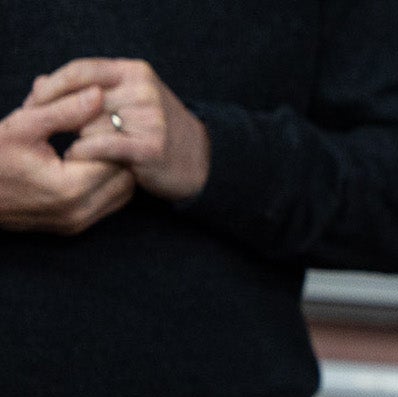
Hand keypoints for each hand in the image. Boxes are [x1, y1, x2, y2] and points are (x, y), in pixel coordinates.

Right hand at [0, 86, 134, 233]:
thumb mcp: (24, 125)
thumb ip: (64, 110)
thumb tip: (99, 93)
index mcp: (69, 188)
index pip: (117, 156)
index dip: (111, 134)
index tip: (96, 117)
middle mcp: (78, 212)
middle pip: (126, 177)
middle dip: (118, 151)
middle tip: (99, 130)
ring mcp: (76, 223)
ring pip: (123, 193)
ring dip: (116, 169)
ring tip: (93, 145)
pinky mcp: (73, 227)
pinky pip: (109, 205)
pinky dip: (107, 184)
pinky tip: (88, 163)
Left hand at [26, 58, 209, 201]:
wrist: (200, 160)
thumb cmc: (151, 129)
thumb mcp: (123, 98)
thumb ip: (84, 88)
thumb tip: (38, 84)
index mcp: (135, 72)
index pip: (80, 71)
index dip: (51, 88)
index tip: (33, 104)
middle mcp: (143, 90)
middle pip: (80, 102)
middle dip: (63, 119)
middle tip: (57, 133)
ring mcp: (149, 118)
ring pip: (87, 126)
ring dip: (78, 140)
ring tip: (87, 148)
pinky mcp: (150, 146)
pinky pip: (98, 146)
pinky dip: (83, 153)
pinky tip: (81, 157)